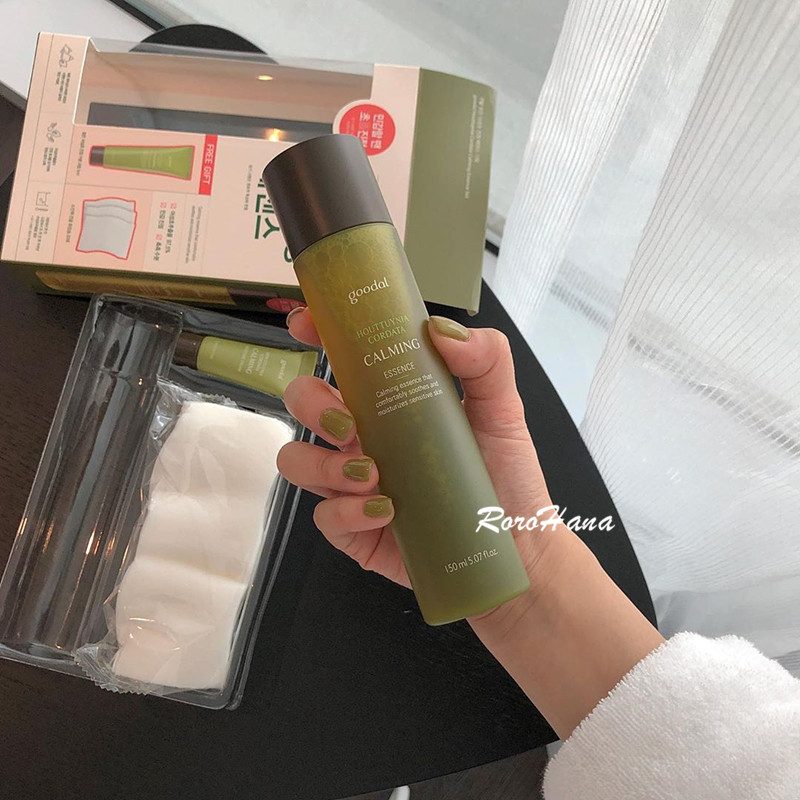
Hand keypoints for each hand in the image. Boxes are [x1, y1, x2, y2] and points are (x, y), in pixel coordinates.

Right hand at [278, 307, 663, 737]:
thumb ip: (486, 359)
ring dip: (322, 465)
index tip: (305, 324)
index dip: (314, 333)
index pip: (339, 356)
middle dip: (310, 405)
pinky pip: (322, 517)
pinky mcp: (353, 528)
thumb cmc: (506, 473)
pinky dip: (347, 512)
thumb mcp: (503, 409)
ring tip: (371, 475)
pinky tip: (387, 511)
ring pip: (296, 460)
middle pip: (302, 402)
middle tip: (349, 425)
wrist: (516, 545)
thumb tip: (440, 330)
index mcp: (389, 397)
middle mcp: (363, 434)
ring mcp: (352, 483)